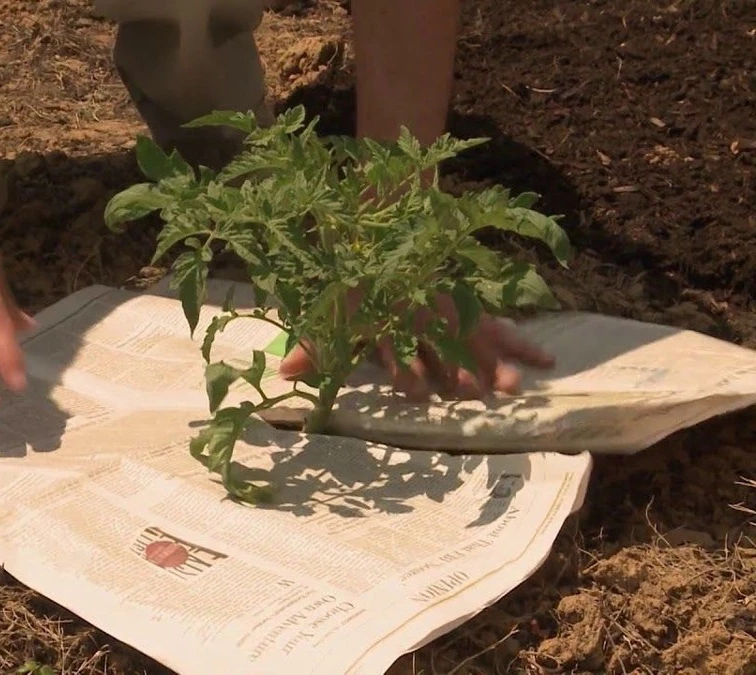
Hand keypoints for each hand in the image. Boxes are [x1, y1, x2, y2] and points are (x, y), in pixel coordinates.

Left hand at [279, 289, 554, 400]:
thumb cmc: (357, 278)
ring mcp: (452, 311)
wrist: (388, 226)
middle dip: (456, 370)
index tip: (414, 392)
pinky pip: (500, 326)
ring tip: (513, 387)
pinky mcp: (471, 307)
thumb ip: (314, 345)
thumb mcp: (332, 311)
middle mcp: (426, 317)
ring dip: (493, 362)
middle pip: (444, 345)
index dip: (403, 369)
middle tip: (471, 393)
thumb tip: (284, 374)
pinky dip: (523, 342)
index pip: (397, 347)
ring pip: (477, 338)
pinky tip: (549, 358)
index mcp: (391, 319)